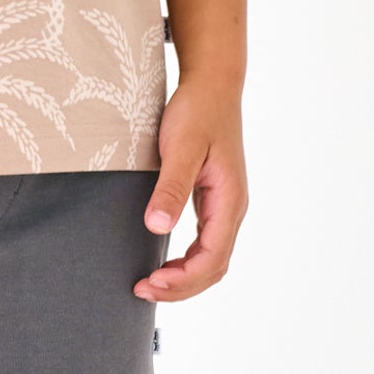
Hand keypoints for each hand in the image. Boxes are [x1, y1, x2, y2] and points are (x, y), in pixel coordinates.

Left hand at [133, 74, 247, 301]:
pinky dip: (186, 258)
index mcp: (230, 200)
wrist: (212, 83)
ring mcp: (224, 203)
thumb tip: (157, 228)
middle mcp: (232, 207)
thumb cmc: (198, 110)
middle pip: (213, 266)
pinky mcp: (212, 196)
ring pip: (211, 256)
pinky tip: (164, 260)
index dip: (182, 279)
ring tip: (150, 283)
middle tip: (142, 290)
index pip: (211, 258)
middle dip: (181, 286)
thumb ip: (171, 187)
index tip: (151, 283)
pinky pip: (205, 240)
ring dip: (184, 275)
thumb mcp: (180, 146)